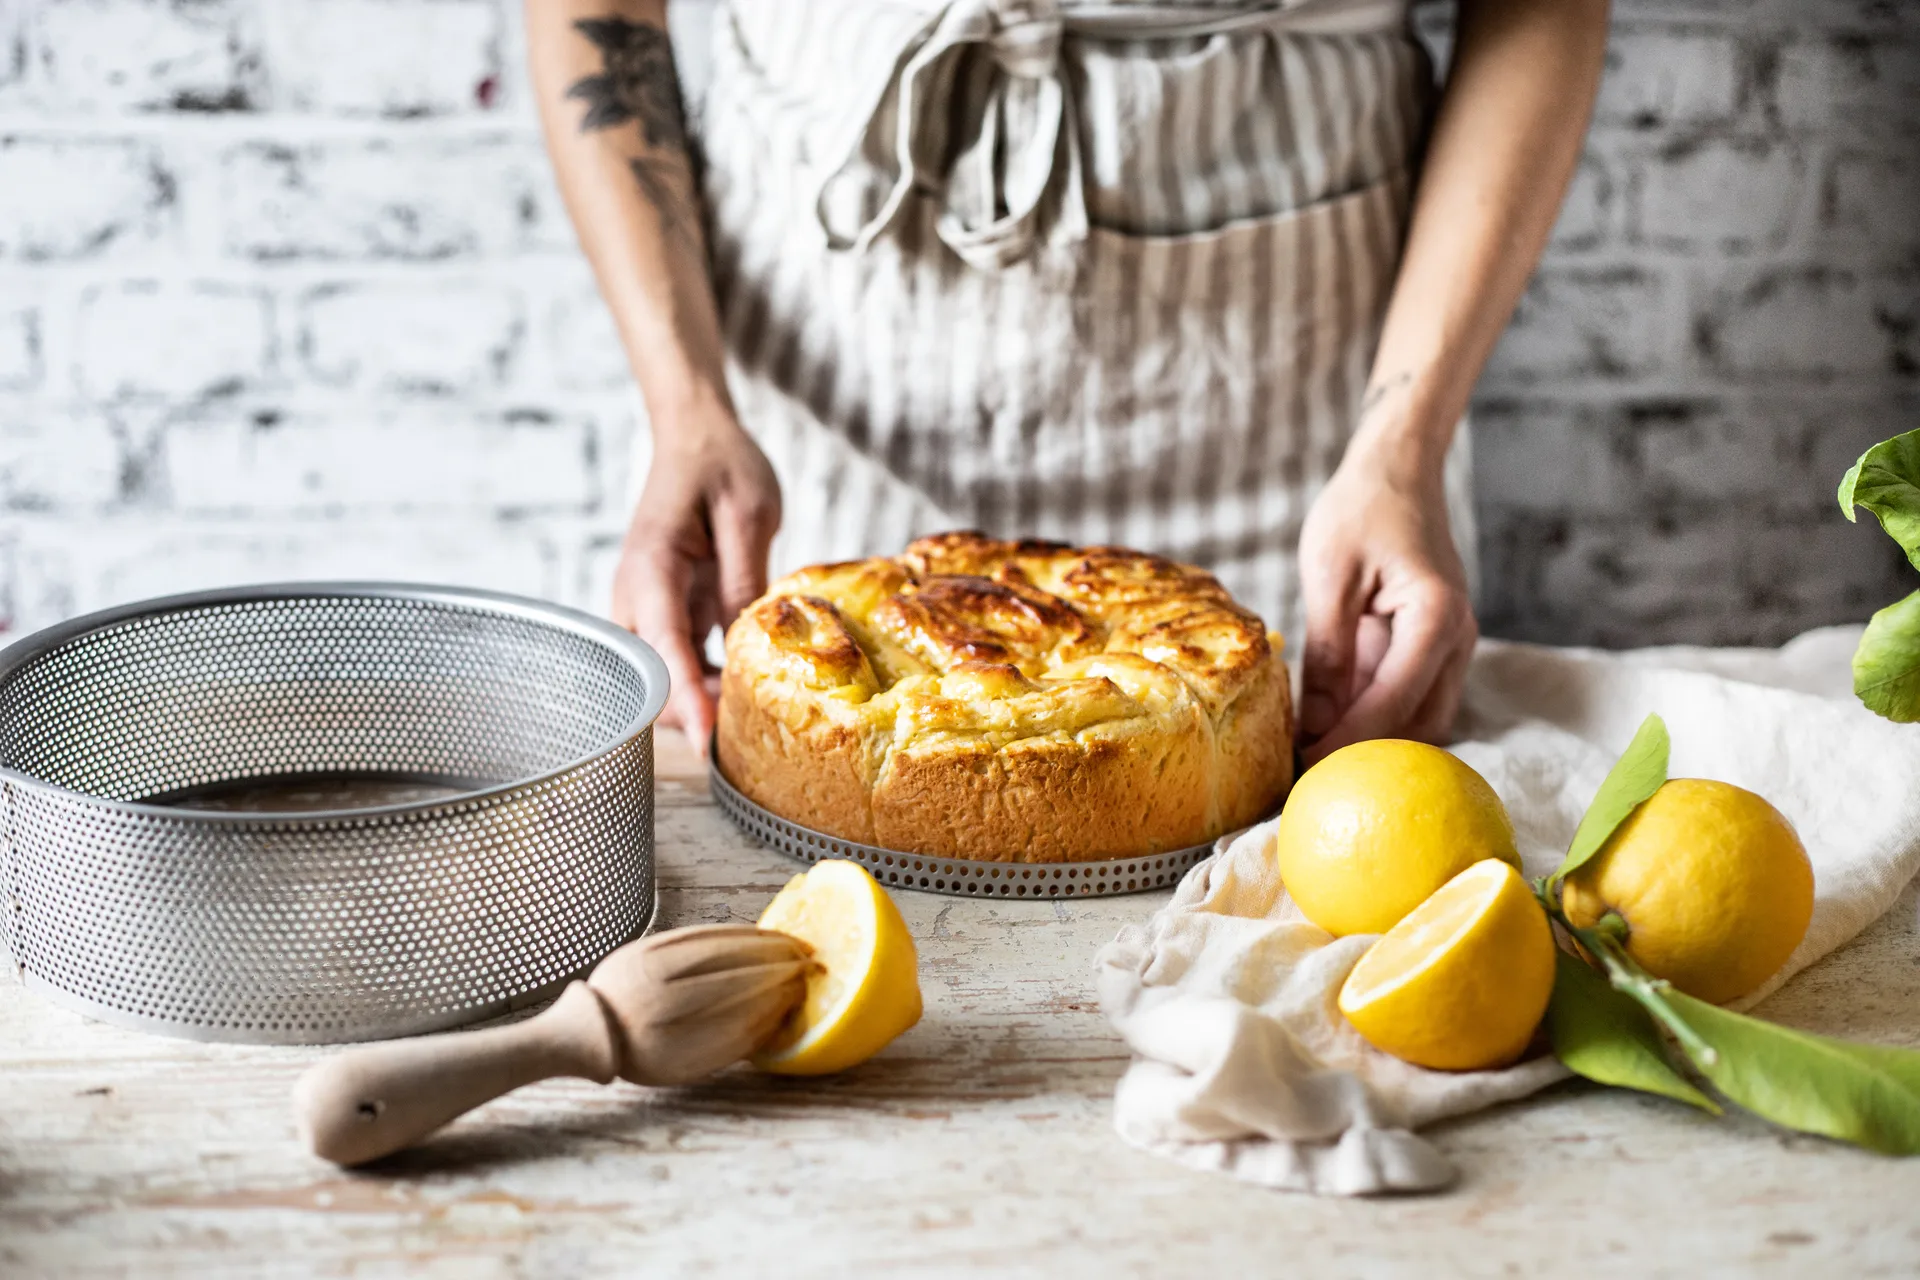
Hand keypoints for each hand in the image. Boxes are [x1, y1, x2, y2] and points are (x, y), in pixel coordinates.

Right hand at [612, 403, 780, 749]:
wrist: (696, 437)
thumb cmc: (722, 464)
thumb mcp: (749, 513)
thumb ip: (745, 578)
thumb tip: (748, 642)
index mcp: (652, 567)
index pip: (663, 647)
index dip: (685, 699)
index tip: (708, 741)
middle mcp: (635, 594)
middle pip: (651, 676)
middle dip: (693, 711)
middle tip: (753, 727)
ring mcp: (644, 606)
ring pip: (659, 676)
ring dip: (698, 700)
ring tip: (751, 712)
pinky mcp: (663, 610)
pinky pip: (675, 660)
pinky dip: (702, 681)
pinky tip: (741, 686)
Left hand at [1296, 436, 1476, 765]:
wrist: (1398, 471)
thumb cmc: (1362, 510)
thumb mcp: (1330, 578)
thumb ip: (1327, 654)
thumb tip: (1315, 727)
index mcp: (1436, 617)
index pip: (1393, 701)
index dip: (1348, 743)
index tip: (1305, 770)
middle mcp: (1457, 638)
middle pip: (1418, 726)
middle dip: (1366, 757)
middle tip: (1306, 780)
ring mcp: (1451, 645)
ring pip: (1418, 719)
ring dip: (1371, 742)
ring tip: (1311, 761)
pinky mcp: (1433, 647)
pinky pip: (1408, 696)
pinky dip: (1372, 717)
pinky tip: (1326, 729)